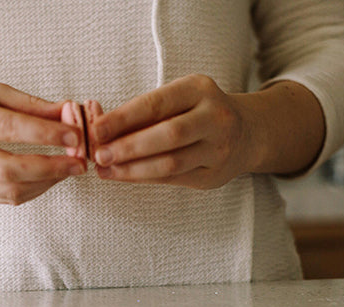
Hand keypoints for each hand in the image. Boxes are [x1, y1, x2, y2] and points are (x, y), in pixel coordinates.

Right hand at [0, 78, 85, 204]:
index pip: (6, 128)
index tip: (75, 136)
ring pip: (6, 189)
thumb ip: (30, 104)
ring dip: (45, 182)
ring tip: (69, 169)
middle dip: (50, 168)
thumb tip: (71, 113)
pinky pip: (3, 197)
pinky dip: (32, 189)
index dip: (44, 134)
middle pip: (6, 168)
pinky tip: (50, 177)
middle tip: (79, 162)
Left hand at [89, 74, 251, 189]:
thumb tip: (100, 129)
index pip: (157, 104)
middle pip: (167, 135)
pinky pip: (174, 179)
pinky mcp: (214, 176)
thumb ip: (145, 111)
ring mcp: (218, 149)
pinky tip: (124, 175)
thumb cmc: (198, 112)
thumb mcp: (179, 98)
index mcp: (200, 89)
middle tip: (99, 154)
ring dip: (133, 168)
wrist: (246, 133)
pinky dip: (145, 178)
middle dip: (128, 147)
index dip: (124, 117)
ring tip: (106, 169)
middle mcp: (215, 118)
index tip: (97, 128)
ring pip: (171, 163)